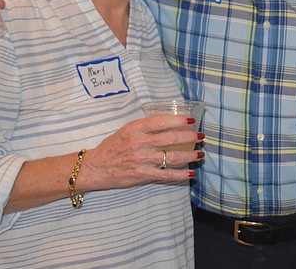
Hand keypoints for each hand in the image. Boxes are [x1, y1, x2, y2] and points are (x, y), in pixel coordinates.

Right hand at [80, 115, 203, 190]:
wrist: (95, 167)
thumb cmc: (111, 147)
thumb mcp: (126, 130)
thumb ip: (144, 128)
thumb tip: (167, 124)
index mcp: (135, 129)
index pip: (161, 122)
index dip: (179, 120)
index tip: (191, 121)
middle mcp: (140, 143)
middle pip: (171, 138)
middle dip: (189, 137)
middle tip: (200, 136)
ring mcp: (142, 160)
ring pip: (172, 157)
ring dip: (189, 155)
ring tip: (199, 153)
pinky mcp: (143, 175)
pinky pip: (166, 174)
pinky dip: (181, 174)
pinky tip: (191, 173)